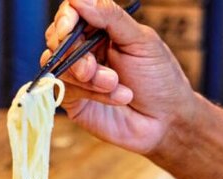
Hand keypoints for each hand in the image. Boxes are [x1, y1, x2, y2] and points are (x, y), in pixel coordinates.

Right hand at [43, 0, 195, 153]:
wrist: (165, 121)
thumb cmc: (159, 78)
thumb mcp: (141, 41)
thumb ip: (111, 17)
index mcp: (102, 29)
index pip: (72, 13)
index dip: (65, 18)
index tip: (68, 28)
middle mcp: (86, 49)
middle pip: (57, 39)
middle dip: (74, 53)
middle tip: (92, 68)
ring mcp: (76, 75)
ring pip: (58, 66)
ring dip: (87, 77)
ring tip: (115, 85)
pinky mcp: (72, 100)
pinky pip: (64, 90)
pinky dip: (90, 92)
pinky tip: (117, 96)